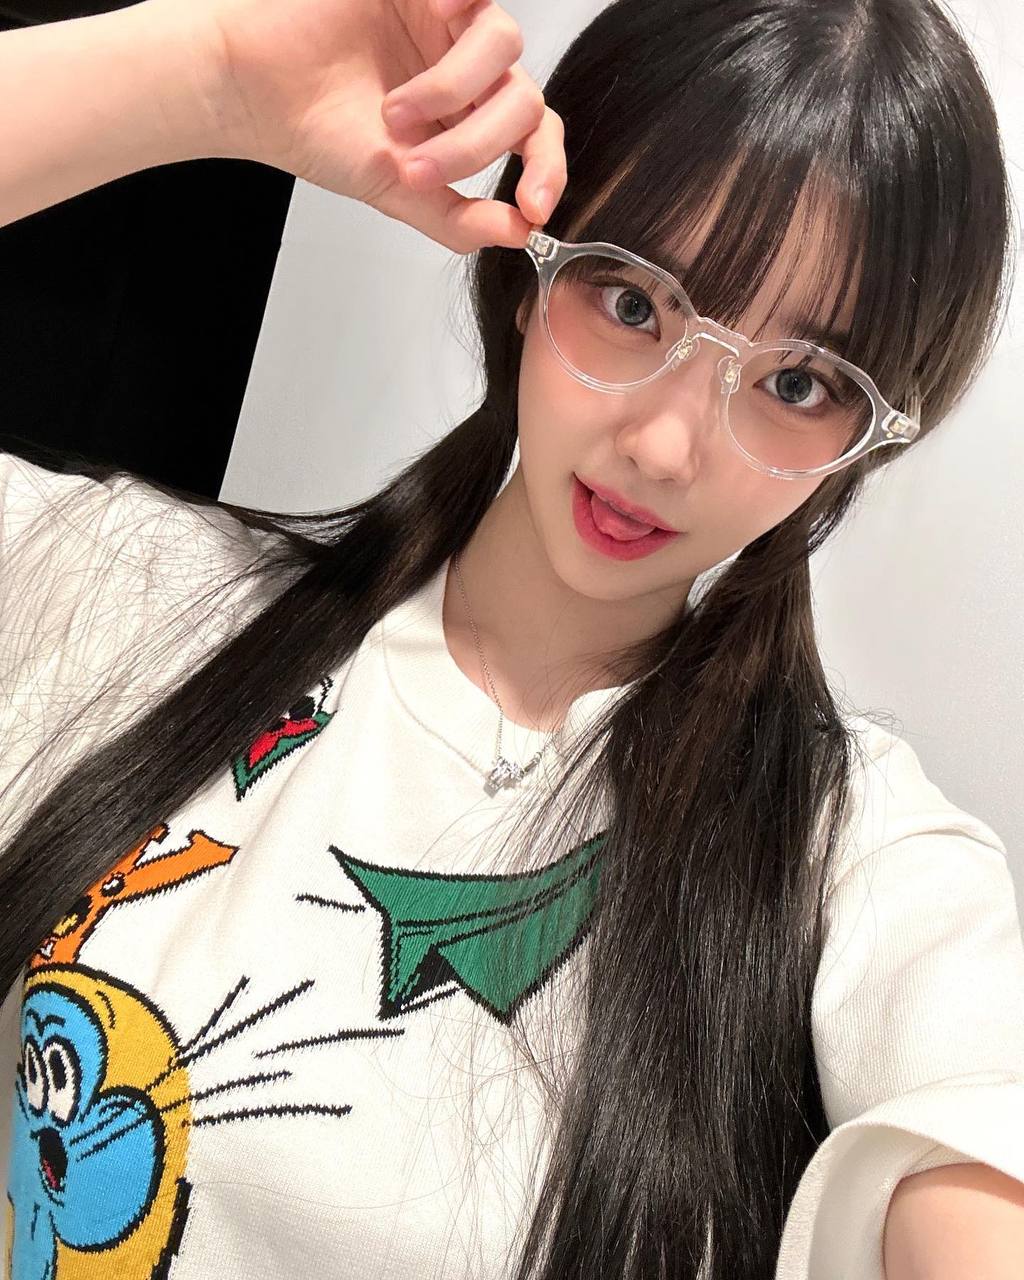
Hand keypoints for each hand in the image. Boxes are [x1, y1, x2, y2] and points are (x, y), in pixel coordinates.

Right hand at [160, 0, 565, 253]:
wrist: (251, 86)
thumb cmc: (314, 132)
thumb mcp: (396, 190)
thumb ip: (458, 217)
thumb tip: (520, 234)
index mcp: (468, 117)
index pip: (534, 135)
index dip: (546, 169)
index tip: (534, 206)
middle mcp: (466, 68)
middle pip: (523, 99)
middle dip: (476, 145)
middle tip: (412, 166)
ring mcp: (445, 20)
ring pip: (503, 45)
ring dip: (451, 90)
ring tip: (392, 114)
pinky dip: (458, 14)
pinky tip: (423, 31)